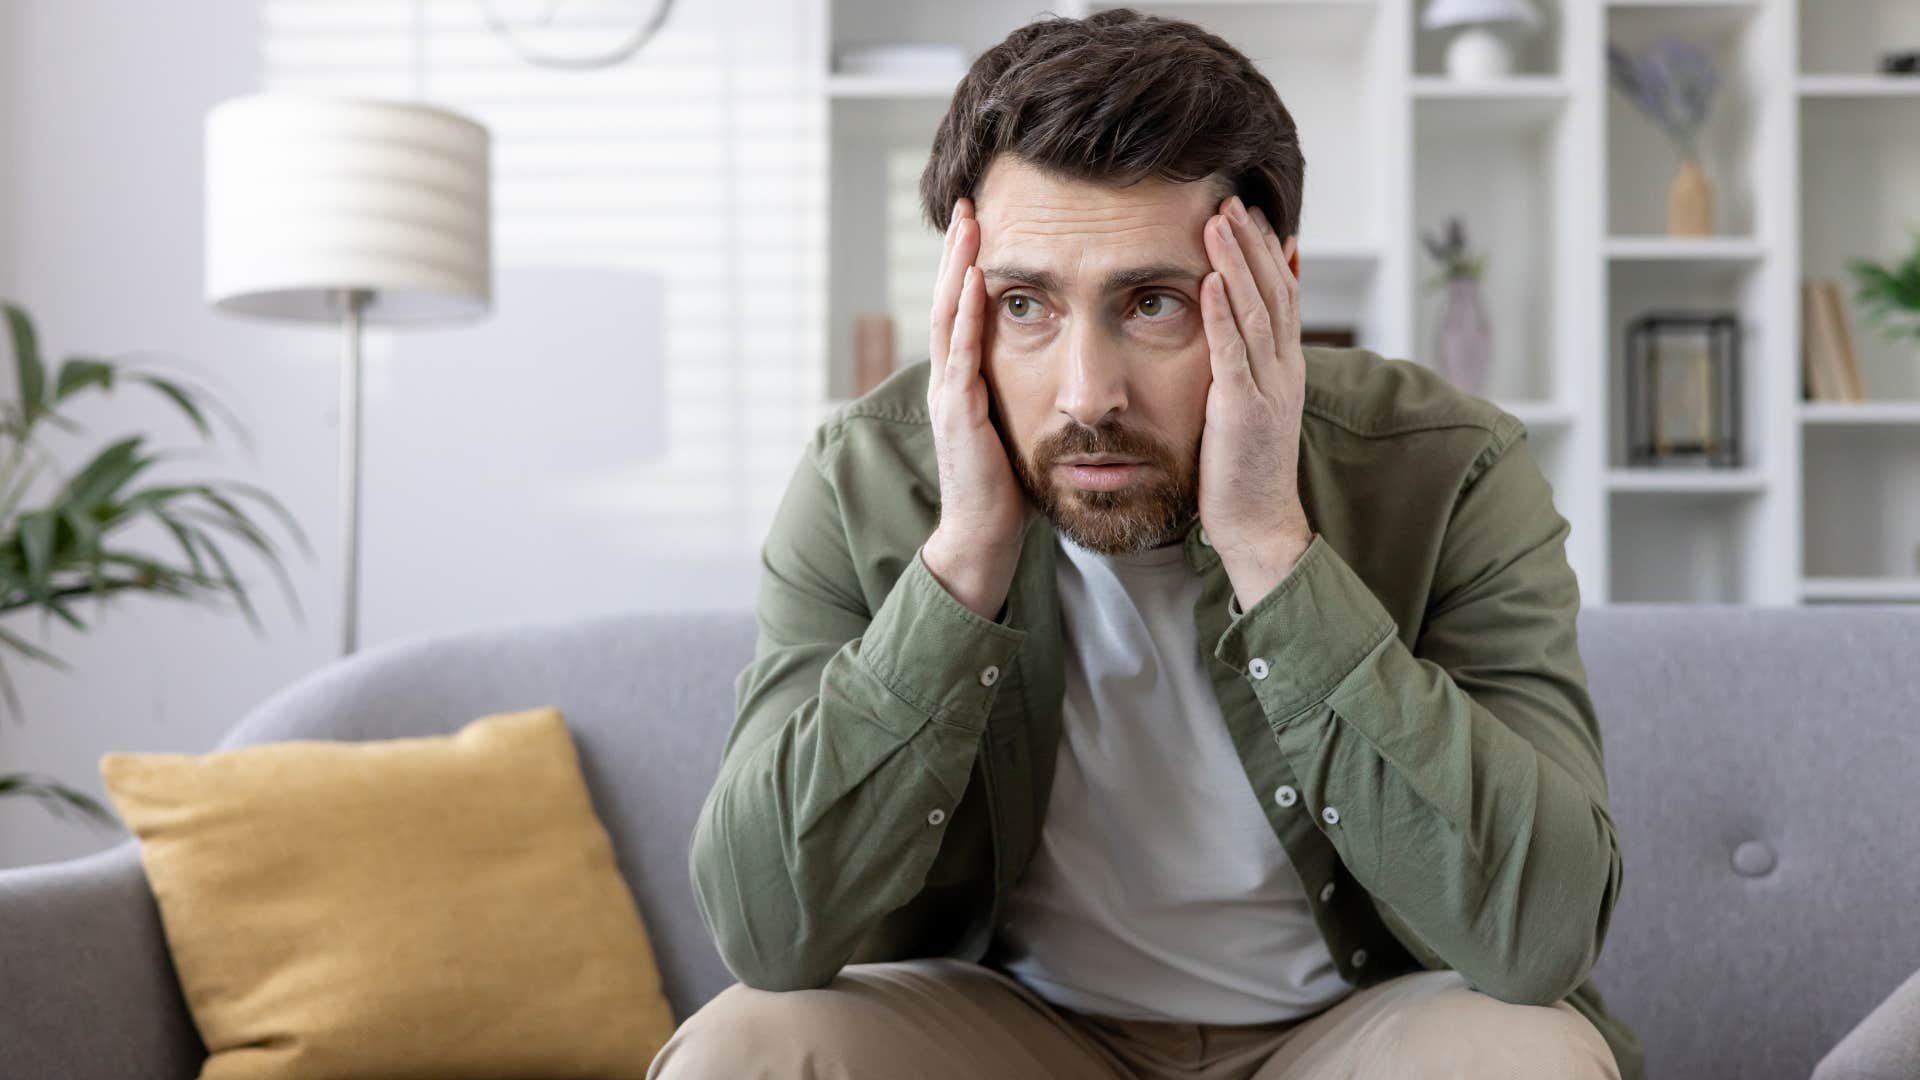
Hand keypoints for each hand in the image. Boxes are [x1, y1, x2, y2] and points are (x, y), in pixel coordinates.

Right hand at [923, 198, 1030, 617]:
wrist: (984, 535)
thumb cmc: (1007, 487)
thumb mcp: (1017, 425)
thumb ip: (1022, 391)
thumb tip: (1052, 362)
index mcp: (963, 381)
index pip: (963, 310)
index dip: (969, 265)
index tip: (983, 222)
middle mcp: (948, 380)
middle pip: (948, 301)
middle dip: (958, 251)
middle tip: (969, 204)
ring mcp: (948, 395)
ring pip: (948, 319)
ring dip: (958, 270)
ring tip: (968, 227)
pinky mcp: (958, 415)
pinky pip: (961, 356)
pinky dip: (966, 317)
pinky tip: (975, 286)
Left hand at [1198, 195, 1314, 609]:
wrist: (1258, 523)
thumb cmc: (1243, 469)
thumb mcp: (1248, 404)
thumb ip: (1244, 365)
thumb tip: (1231, 332)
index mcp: (1286, 367)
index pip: (1282, 294)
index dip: (1267, 251)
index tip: (1250, 212)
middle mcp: (1284, 370)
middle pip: (1274, 290)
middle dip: (1252, 242)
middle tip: (1230, 198)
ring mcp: (1267, 388)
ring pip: (1257, 310)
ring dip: (1237, 262)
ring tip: (1219, 220)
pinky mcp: (1243, 410)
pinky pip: (1234, 352)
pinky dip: (1223, 313)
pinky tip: (1211, 280)